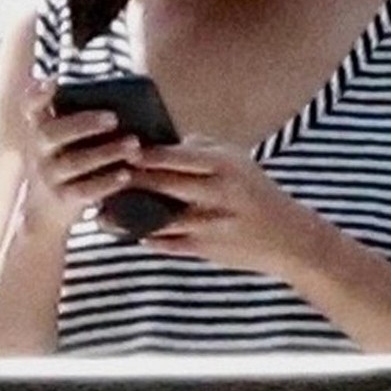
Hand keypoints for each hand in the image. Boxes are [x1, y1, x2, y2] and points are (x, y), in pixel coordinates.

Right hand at [18, 78, 146, 234]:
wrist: (44, 213)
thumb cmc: (63, 164)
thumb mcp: (58, 140)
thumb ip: (74, 118)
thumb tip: (121, 96)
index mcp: (38, 129)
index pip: (29, 107)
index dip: (37, 95)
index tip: (53, 83)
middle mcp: (38, 151)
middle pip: (52, 134)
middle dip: (84, 124)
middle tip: (114, 118)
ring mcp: (48, 176)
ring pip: (74, 162)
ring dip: (106, 153)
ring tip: (133, 144)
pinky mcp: (62, 199)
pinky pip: (84, 190)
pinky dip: (106, 182)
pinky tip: (126, 175)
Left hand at [118, 137, 317, 279]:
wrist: (287, 238)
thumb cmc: (257, 193)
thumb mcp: (239, 161)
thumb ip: (202, 147)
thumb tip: (161, 140)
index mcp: (224, 165)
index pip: (175, 155)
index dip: (144, 153)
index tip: (118, 148)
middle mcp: (217, 194)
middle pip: (162, 184)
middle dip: (130, 180)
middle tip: (102, 175)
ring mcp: (211, 225)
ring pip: (159, 218)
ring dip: (128, 215)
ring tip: (103, 209)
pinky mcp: (206, 250)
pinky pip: (167, 243)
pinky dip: (146, 237)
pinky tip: (127, 232)